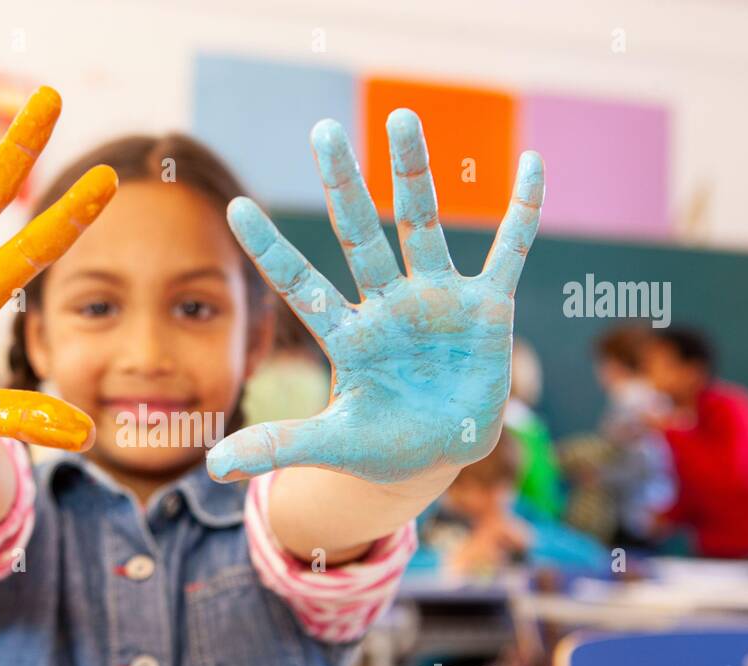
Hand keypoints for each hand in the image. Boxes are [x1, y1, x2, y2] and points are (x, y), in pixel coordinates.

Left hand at [207, 110, 543, 484]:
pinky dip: (523, 214)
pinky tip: (532, 166)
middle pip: (360, 236)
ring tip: (402, 116)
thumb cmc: (381, 446)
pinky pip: (509, 252)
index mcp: (348, 336)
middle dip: (343, 186)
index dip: (271, 251)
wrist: (438, 453)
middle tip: (322, 130)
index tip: (235, 208)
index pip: (301, 286)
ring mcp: (436, 301)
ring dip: (414, 173)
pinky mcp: (486, 308)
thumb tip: (214, 466)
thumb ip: (279, 444)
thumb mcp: (332, 447)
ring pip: (424, 225)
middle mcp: (387, 306)